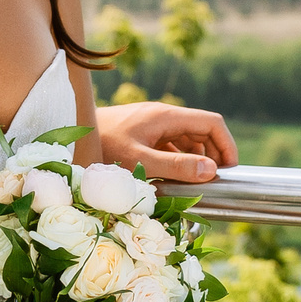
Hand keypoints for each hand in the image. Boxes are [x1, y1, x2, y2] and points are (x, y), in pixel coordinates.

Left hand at [95, 101, 236, 184]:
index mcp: (167, 116)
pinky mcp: (141, 134)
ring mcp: (152, 125)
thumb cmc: (102, 148)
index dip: (227, 145)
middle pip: (201, 132)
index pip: (212, 123)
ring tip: (194, 185)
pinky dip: (177, 160)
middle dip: (212, 156)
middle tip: (212, 184)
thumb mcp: (141, 161)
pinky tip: (171, 180)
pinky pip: (169, 145)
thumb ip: (176, 166)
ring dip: (194, 160)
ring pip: (186, 140)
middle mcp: (163, 116)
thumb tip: (211, 170)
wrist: (71, 138)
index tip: (229, 171)